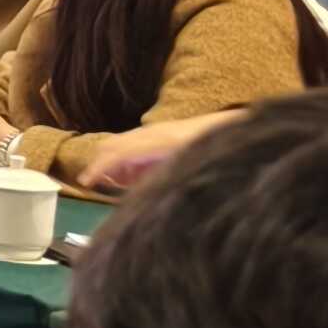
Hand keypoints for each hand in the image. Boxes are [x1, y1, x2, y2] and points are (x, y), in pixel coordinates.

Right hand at [79, 110, 242, 194]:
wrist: (242, 129)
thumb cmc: (218, 155)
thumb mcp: (188, 171)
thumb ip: (161, 182)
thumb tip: (139, 197)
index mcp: (160, 142)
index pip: (118, 152)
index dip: (99, 168)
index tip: (86, 183)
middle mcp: (154, 132)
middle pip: (113, 144)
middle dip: (98, 164)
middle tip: (92, 185)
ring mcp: (157, 130)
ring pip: (121, 143)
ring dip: (111, 162)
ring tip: (113, 184)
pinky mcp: (163, 132)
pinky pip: (133, 143)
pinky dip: (125, 158)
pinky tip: (134, 174)